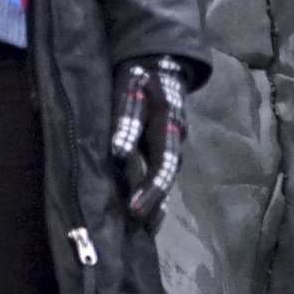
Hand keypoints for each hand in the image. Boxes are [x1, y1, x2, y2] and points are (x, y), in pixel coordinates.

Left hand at [110, 58, 187, 222]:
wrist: (159, 63)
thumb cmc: (140, 75)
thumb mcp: (130, 86)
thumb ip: (126, 118)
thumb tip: (118, 154)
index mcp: (168, 123)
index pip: (163, 163)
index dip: (150, 188)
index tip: (134, 209)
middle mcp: (175, 138)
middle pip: (166, 177)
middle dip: (153, 203)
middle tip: (135, 225)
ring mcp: (171, 144)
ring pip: (165, 178)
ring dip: (155, 204)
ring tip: (140, 230)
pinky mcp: (163, 148)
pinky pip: (160, 176)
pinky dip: (154, 197)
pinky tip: (146, 220)